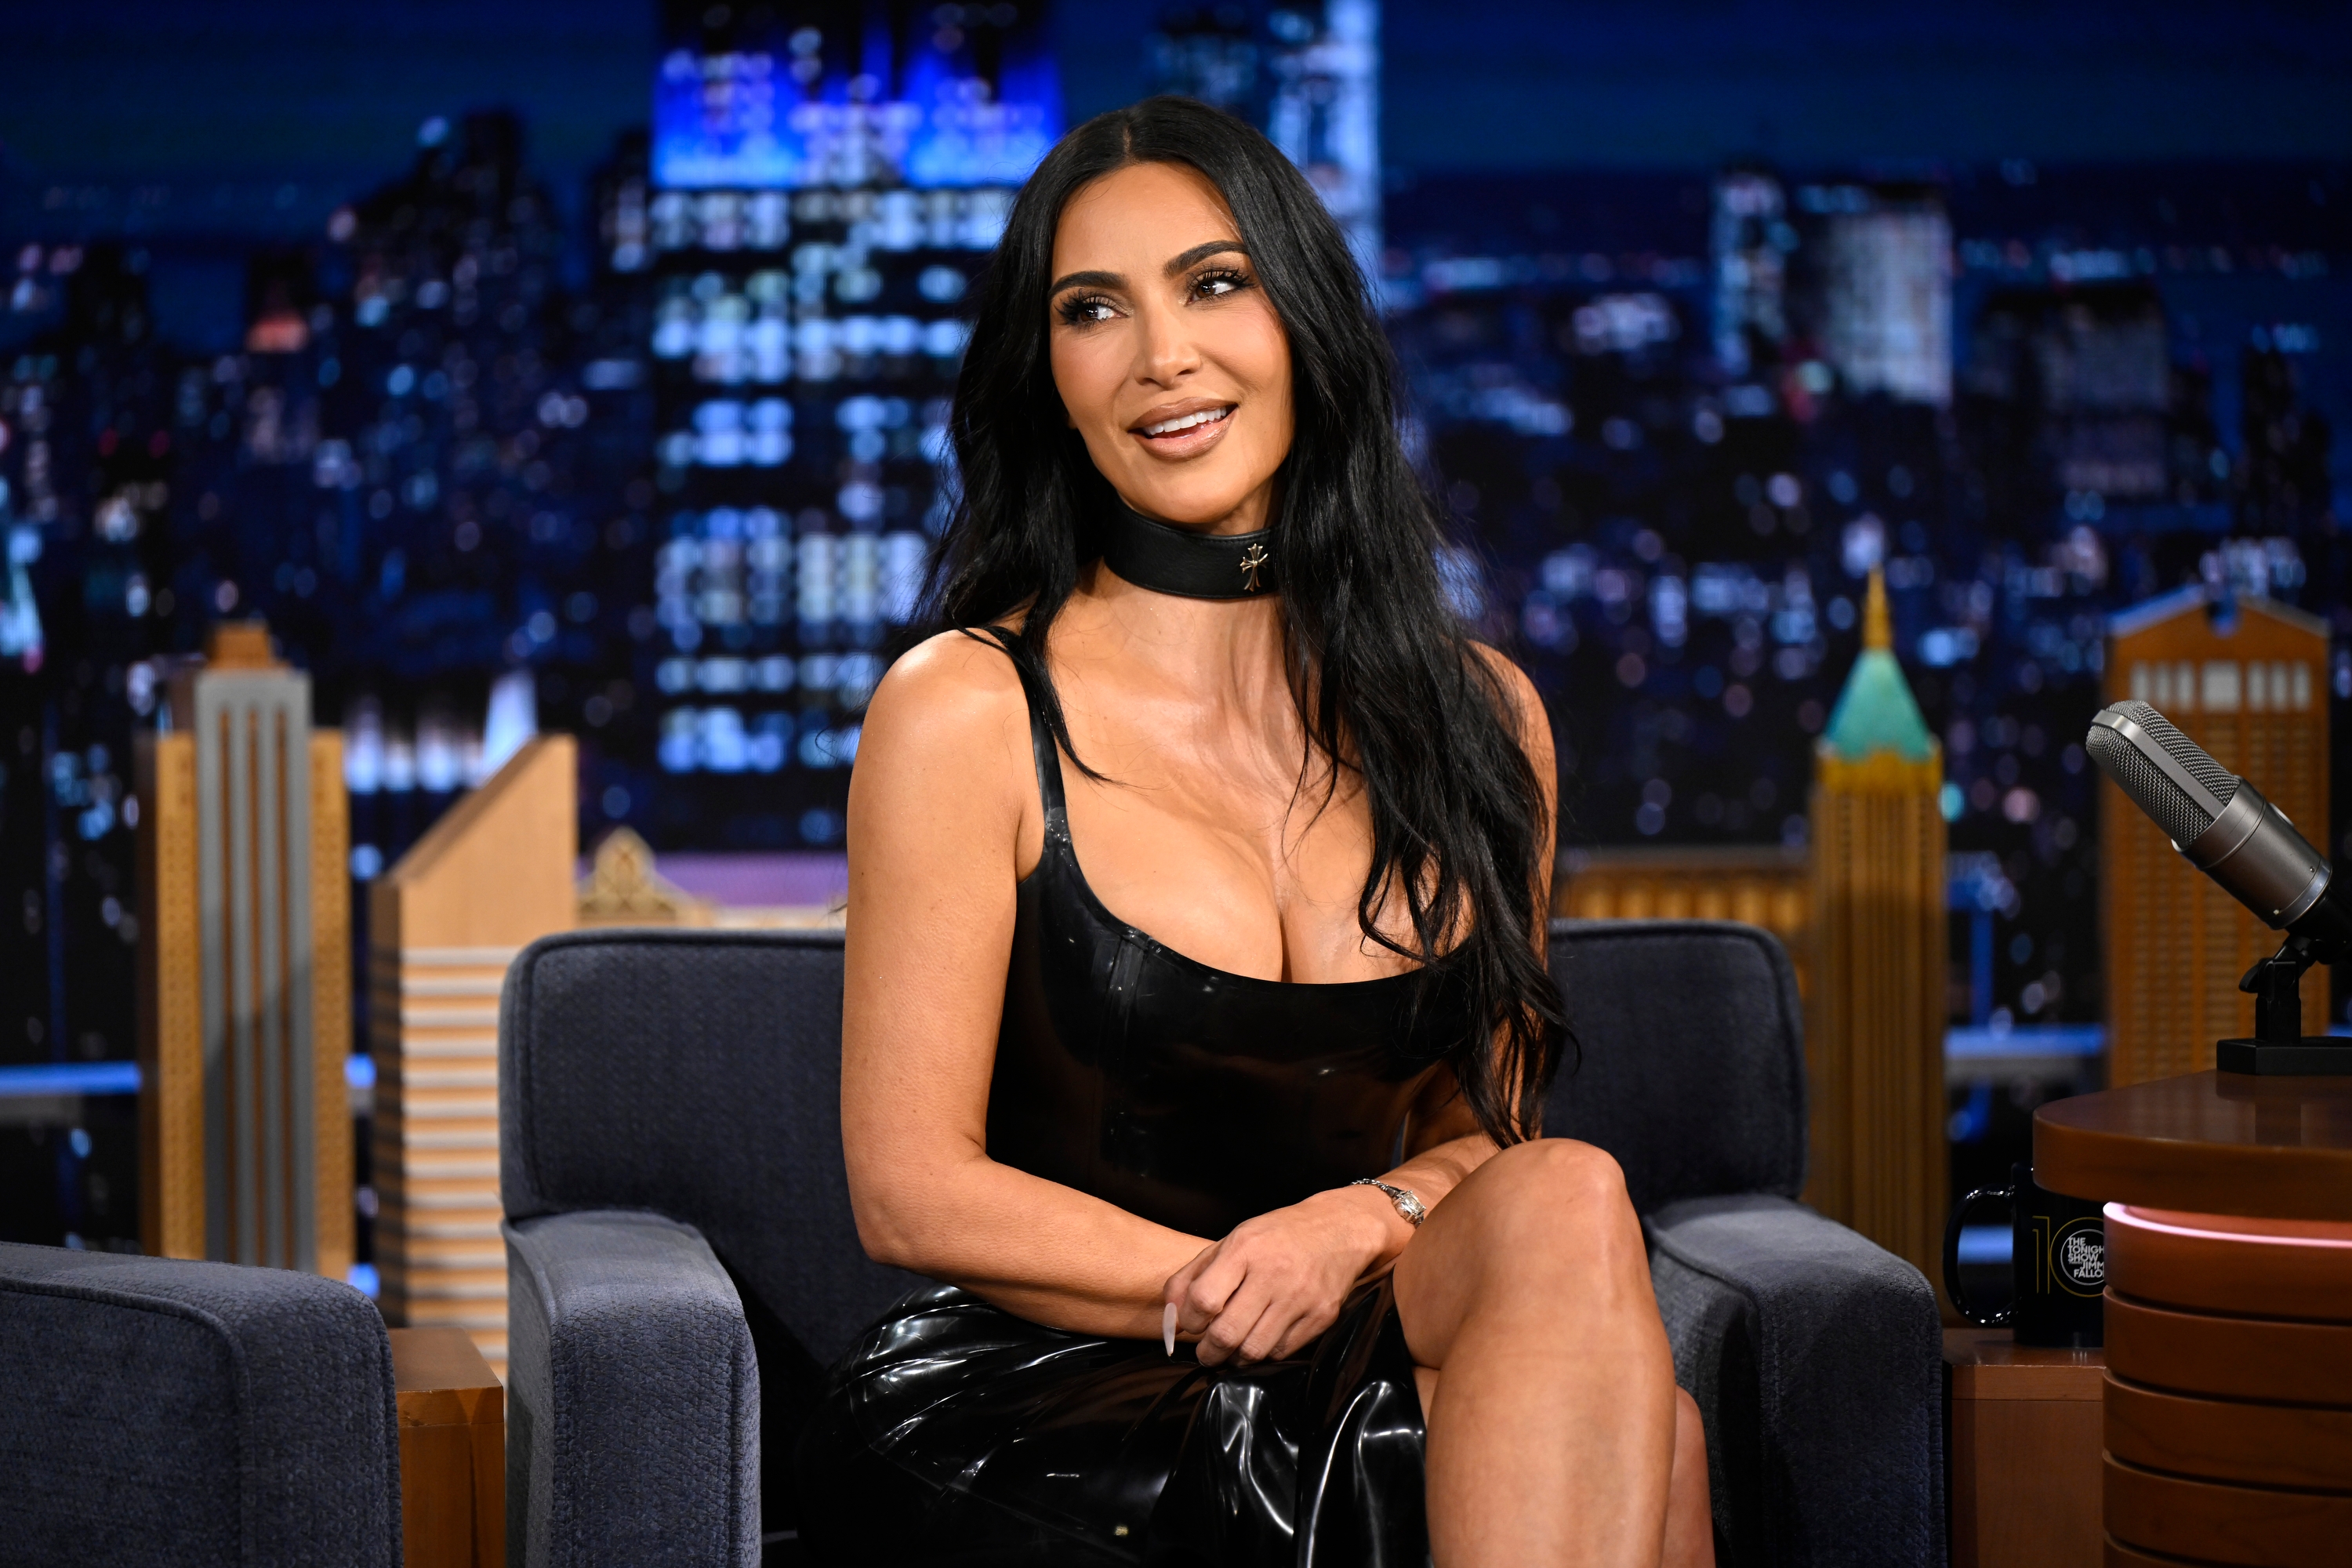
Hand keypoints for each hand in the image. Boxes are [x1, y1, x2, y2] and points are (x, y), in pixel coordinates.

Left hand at [1161, 1186, 1400, 1365]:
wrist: (1338, 1230)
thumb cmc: (1277, 1237)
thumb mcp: (1230, 1242)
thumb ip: (1192, 1275)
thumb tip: (1170, 1316)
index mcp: (1245, 1249)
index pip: (1204, 1300)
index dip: (1190, 1321)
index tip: (1191, 1324)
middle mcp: (1273, 1274)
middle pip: (1227, 1333)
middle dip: (1208, 1351)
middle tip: (1206, 1350)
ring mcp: (1300, 1298)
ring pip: (1253, 1350)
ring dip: (1233, 1359)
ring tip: (1229, 1350)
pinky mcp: (1321, 1317)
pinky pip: (1282, 1352)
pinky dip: (1264, 1354)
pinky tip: (1258, 1340)